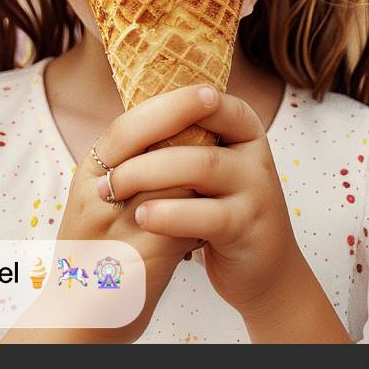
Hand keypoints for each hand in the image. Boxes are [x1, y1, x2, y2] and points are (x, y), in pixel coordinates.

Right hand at [20, 85, 227, 342]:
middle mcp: (94, 200)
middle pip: (138, 144)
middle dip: (178, 115)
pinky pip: (176, 228)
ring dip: (195, 165)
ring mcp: (111, 232)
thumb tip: (171, 127)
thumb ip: (130, 170)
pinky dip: (198, 214)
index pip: (124, 128)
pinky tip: (216, 209)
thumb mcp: (103, 205)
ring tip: (224, 148)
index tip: (200, 86)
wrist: (77, 321)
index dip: (164, 104)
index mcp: (87, 179)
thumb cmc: (98, 256)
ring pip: (163, 184)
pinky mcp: (135, 265)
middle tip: (214, 95)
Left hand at [102, 90, 308, 321]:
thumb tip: (122, 126)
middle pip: (197, 132)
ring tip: (114, 191)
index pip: (206, 100)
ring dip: (149, 175)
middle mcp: (254, 152)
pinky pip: (207, 214)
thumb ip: (179, 146)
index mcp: (242, 129)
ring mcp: (257, 189)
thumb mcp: (206, 172)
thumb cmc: (218, 212)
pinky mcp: (249, 227)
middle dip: (144, 148)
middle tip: (107, 173)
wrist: (261, 268)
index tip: (126, 127)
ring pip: (201, 166)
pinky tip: (142, 218)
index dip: (166, 105)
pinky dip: (169, 214)